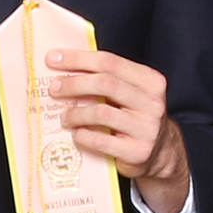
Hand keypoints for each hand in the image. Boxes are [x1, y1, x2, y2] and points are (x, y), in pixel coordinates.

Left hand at [46, 45, 190, 212]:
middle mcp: (152, 102)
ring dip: (75, 113)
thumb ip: (107, 79)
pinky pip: (101, 140)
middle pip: (105, 83)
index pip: (110, 62)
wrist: (159, 153)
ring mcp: (147, 128)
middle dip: (73, 84)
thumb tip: (64, 66)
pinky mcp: (138, 152)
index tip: (53, 59)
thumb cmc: (135, 118)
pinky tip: (76, 134)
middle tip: (54, 88)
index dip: (78, 59)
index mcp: (150, 81)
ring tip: (65, 117)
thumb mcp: (130, 94)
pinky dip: (83, 136)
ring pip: (101, 113)